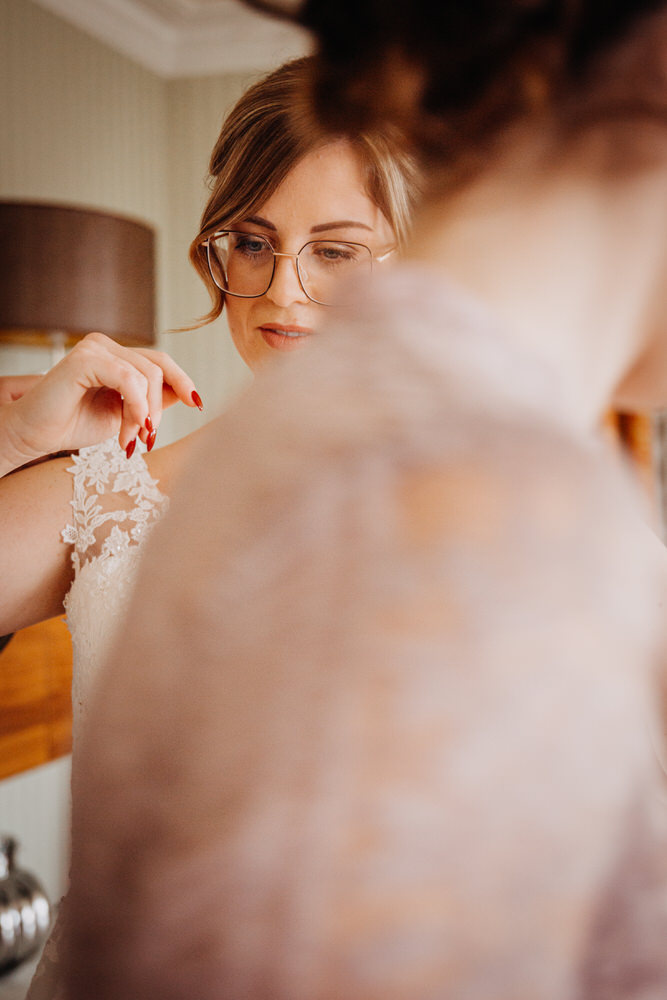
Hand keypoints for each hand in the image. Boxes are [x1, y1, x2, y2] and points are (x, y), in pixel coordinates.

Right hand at [0, 332, 202, 474]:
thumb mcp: (124, 415)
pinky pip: (128, 379)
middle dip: (159, 409)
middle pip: (158, 369)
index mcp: (117, 356)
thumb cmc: (74, 424)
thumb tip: (184, 394)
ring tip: (131, 439)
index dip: (182, 381)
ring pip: (147, 375)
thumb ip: (151, 401)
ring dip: (145, 414)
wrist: (36, 435)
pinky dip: (135, 407)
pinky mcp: (85, 358)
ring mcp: (95, 348)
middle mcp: (106, 346)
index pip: (160, 361)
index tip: (197, 404)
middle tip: (146, 439)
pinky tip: (128, 430)